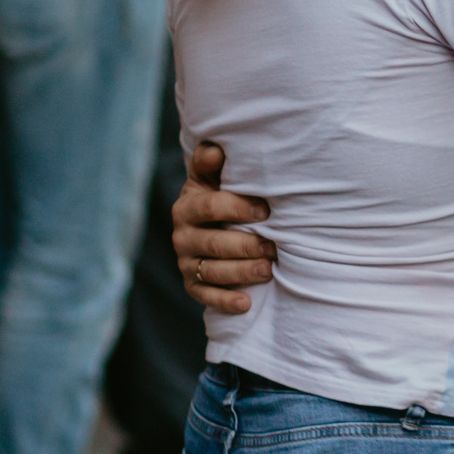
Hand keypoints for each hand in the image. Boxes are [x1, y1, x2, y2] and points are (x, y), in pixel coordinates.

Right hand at [172, 142, 274, 314]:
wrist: (208, 223)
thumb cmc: (218, 194)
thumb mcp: (211, 176)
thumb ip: (210, 162)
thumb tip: (216, 149)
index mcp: (186, 206)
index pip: (209, 207)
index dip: (236, 208)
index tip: (264, 211)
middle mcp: (182, 236)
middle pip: (212, 243)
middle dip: (244, 245)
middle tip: (271, 247)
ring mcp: (186, 263)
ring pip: (212, 271)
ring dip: (241, 273)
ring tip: (268, 270)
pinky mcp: (192, 285)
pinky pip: (206, 296)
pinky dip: (226, 301)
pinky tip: (246, 303)